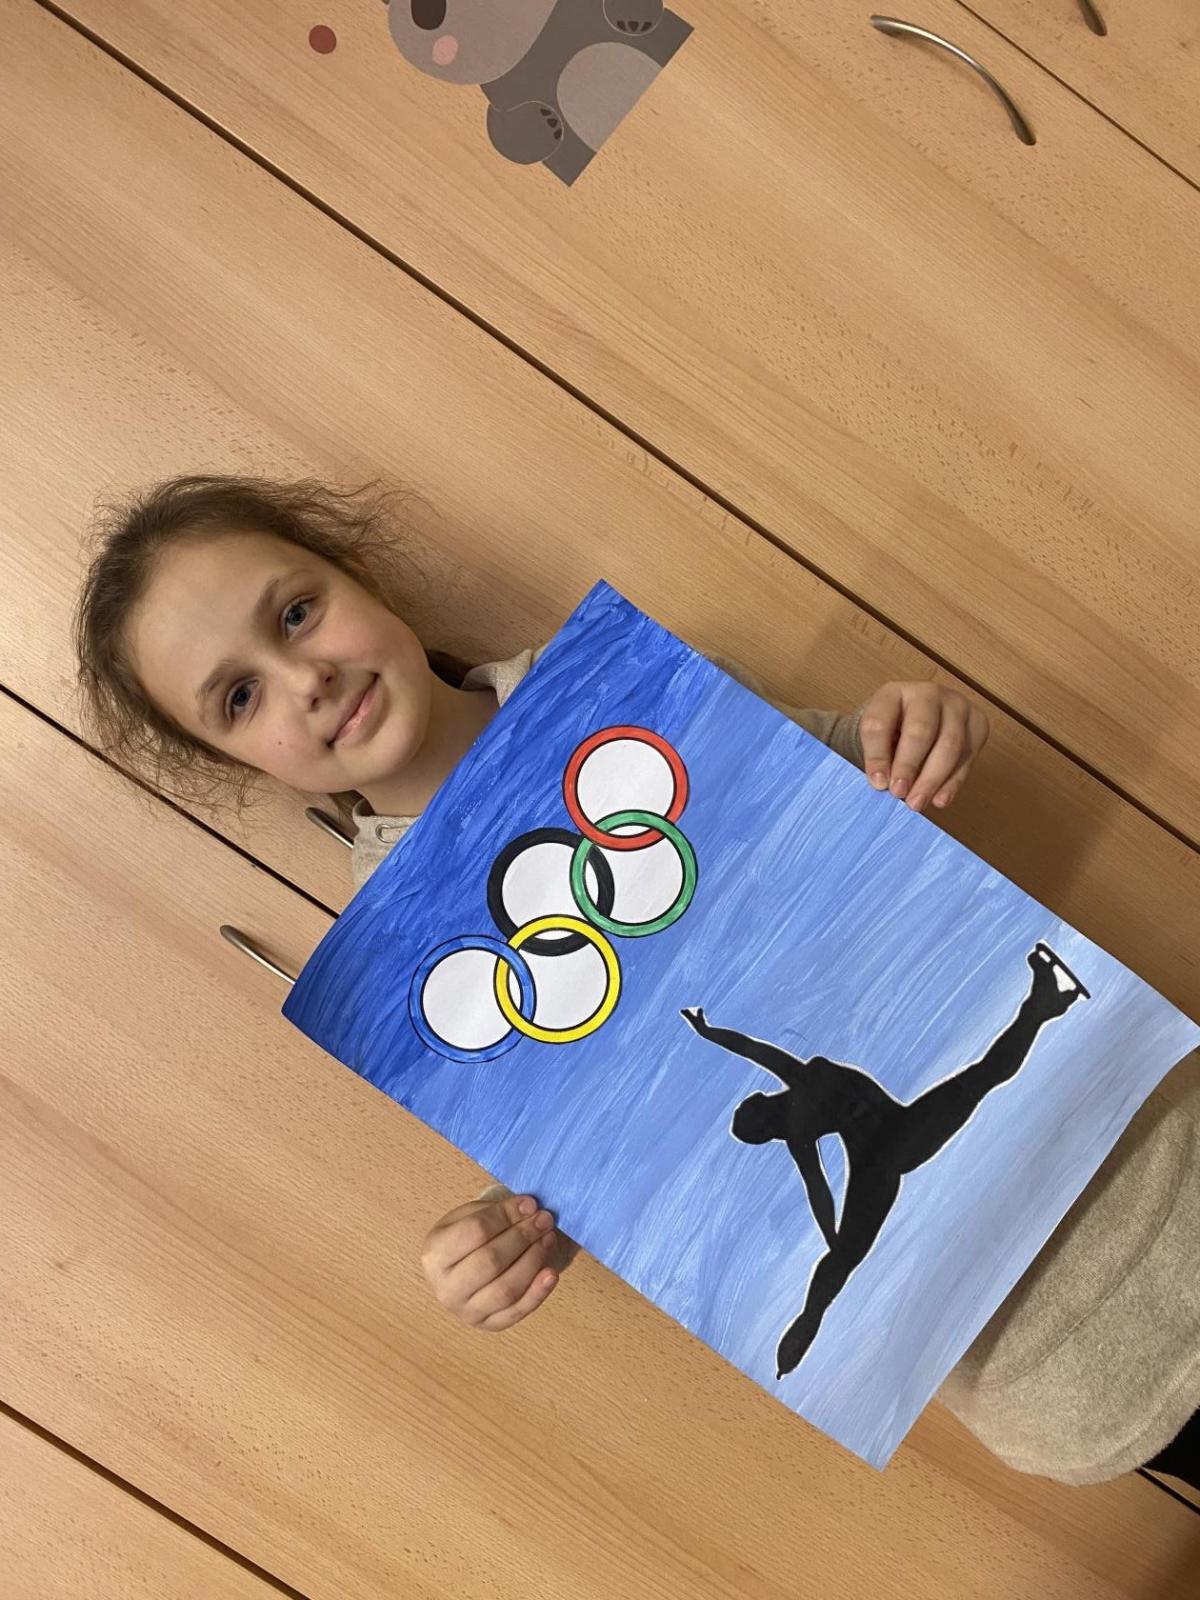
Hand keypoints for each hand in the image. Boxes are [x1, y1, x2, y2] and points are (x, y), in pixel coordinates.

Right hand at [420, 1192, 578, 1332]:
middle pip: (491, 1261)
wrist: (458, 1272)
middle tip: (544, 1220)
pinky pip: (517, 1312)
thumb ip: (497, 1211)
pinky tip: (551, 1273)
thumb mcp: (470, 1216)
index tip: (529, 1204)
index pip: (474, 1232)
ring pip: (506, 1289)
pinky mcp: (489, 1325)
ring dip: (533, 1261)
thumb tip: (529, 1208)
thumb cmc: (466, 1239)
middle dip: (523, 1237)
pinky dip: (538, 1293)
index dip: (505, 1216)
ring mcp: (466, 1312)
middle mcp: (446, 1288)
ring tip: (548, 1238)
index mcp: (435, 1254)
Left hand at [859, 682, 989, 812]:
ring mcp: (957, 706)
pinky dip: (953, 782)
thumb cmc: (894, 730)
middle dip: (908, 765)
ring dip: (932, 779)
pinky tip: (939, 800)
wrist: (922, 716)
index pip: (880, 722)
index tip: (877, 783)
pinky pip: (968, 756)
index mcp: (893, 693)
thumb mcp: (878, 737)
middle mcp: (927, 694)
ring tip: (917, 803)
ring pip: (950, 744)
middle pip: (920, 730)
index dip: (876, 755)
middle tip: (899, 793)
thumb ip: (879, 757)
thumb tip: (884, 785)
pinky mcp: (977, 723)